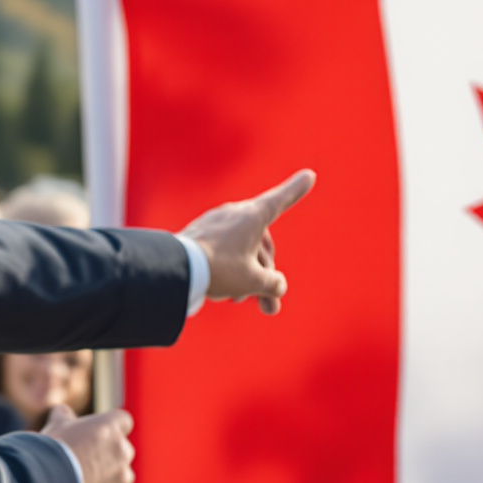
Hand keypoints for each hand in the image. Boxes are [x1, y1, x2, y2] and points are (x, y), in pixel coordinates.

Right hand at [43, 403, 132, 482]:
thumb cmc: (49, 452)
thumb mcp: (54, 427)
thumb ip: (63, 417)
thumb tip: (61, 411)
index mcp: (110, 428)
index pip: (123, 421)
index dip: (111, 428)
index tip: (97, 436)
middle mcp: (122, 452)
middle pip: (123, 450)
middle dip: (109, 455)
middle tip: (84, 463)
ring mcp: (121, 481)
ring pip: (122, 478)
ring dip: (108, 480)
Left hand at [179, 170, 315, 315]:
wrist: (174, 269)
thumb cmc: (219, 269)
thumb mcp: (253, 281)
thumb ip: (272, 283)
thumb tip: (277, 285)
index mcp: (253, 216)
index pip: (280, 200)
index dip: (296, 190)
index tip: (309, 175)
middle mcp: (235, 214)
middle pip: (261, 245)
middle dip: (266, 277)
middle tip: (270, 307)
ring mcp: (215, 223)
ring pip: (241, 251)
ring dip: (247, 278)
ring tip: (242, 302)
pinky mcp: (199, 235)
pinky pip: (223, 251)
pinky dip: (229, 270)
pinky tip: (223, 292)